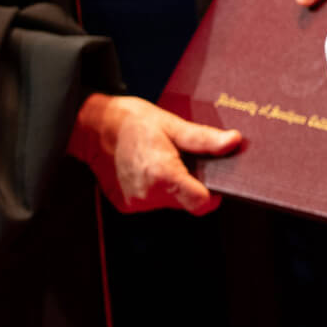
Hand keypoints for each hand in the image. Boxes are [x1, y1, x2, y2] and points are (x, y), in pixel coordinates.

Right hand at [68, 93, 240, 214]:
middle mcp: (148, 195)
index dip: (213, 193)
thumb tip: (234, 142)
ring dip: (172, 187)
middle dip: (191, 184)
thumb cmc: (133, 121)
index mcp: (163, 175)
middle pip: (187, 203)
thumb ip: (204, 139)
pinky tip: (147, 168)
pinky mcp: (125, 205)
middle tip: (183, 159)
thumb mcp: (173, 124)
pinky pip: (152, 202)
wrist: (92, 127)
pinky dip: (155, 189)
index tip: (213, 179)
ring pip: (170, 203)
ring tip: (162, 160)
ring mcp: (135, 203)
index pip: (202, 204)